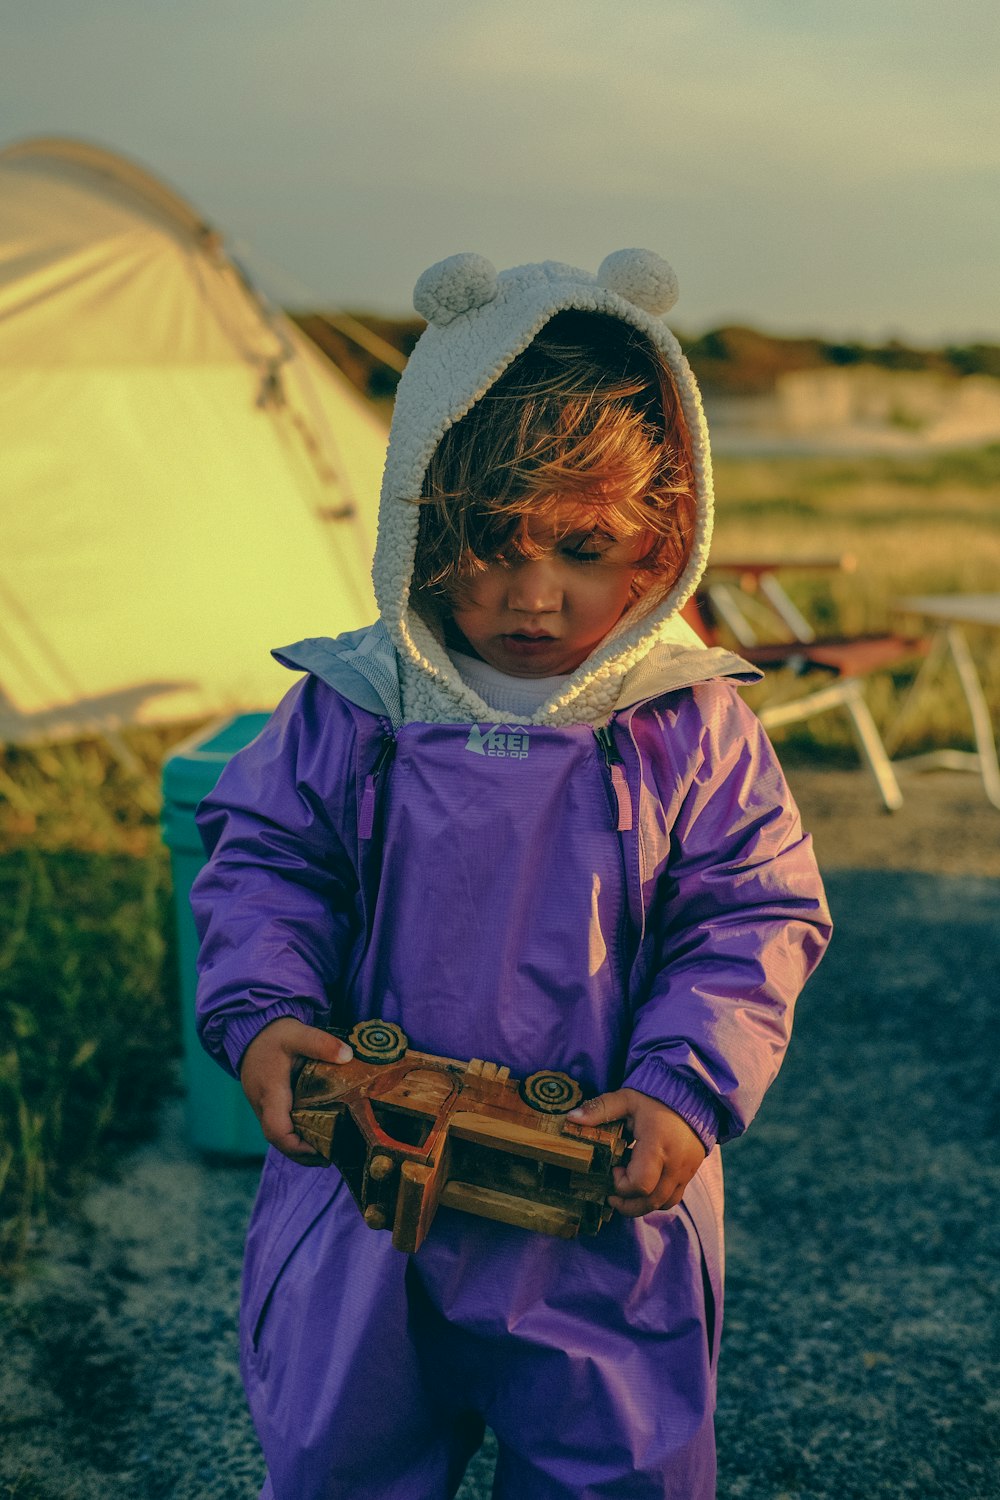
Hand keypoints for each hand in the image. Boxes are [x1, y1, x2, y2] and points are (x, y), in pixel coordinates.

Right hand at [239, 1017, 352, 1163]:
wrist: (251, 1031)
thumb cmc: (274, 1034)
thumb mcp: (298, 1033)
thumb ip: (322, 1044)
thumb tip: (348, 1056)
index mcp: (270, 1092)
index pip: (277, 1131)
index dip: (298, 1147)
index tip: (322, 1151)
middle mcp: (262, 1105)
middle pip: (279, 1142)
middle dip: (304, 1154)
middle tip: (333, 1156)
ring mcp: (262, 1107)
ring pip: (279, 1136)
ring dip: (301, 1147)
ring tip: (329, 1150)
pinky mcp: (267, 1105)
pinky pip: (280, 1127)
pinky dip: (296, 1135)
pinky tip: (316, 1134)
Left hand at [567, 1087, 706, 1216]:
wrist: (691, 1096)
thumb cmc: (654, 1099)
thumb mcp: (626, 1099)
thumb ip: (599, 1109)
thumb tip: (571, 1118)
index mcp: (657, 1144)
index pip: (640, 1183)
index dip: (621, 1184)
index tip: (613, 1168)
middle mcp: (675, 1162)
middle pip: (651, 1200)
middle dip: (627, 1204)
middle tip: (611, 1196)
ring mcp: (685, 1170)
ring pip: (664, 1203)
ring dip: (642, 1205)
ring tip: (626, 1195)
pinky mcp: (690, 1173)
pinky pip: (674, 1197)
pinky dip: (657, 1199)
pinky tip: (644, 1188)